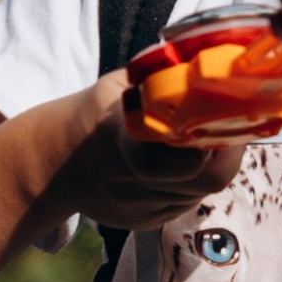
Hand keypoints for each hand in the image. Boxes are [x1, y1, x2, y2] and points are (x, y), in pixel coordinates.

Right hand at [49, 77, 247, 230]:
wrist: (55, 163)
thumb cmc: (94, 114)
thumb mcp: (120, 85)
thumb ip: (162, 77)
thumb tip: (209, 58)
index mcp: (120, 140)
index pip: (175, 154)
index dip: (205, 137)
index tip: (217, 113)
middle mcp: (131, 182)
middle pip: (205, 179)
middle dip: (227, 152)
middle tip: (227, 125)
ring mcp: (139, 208)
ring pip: (200, 191)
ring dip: (212, 165)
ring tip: (200, 138)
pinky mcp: (147, 222)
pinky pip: (186, 202)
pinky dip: (193, 182)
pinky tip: (179, 162)